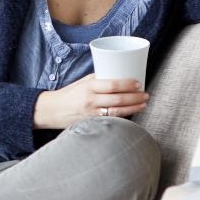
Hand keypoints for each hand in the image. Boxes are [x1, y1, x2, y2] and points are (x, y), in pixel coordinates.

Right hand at [33, 74, 148, 128]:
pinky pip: (111, 120)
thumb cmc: (70, 93)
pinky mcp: (92, 124)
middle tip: (146, 95)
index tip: (139, 83)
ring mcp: (92, 114)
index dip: (127, 84)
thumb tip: (118, 75)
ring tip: (143, 104)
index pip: (112, 85)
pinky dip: (123, 116)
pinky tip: (132, 113)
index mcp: (89, 86)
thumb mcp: (83, 82)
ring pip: (117, 111)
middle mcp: (91, 100)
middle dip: (135, 97)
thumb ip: (99, 79)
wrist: (53, 110)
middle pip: (118, 99)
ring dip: (133, 108)